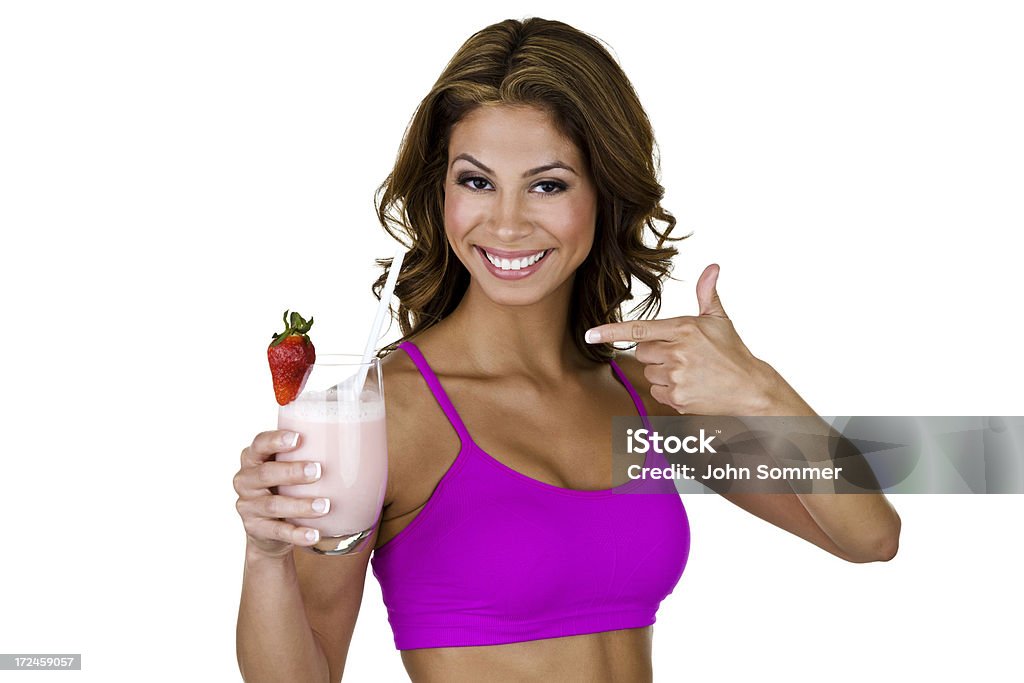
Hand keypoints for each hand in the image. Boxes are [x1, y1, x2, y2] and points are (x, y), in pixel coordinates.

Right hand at [233, 430, 330, 557]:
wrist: (269, 529)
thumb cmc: (285, 487)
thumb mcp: (287, 467)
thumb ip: (306, 453)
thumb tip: (354, 443)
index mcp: (253, 458)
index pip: (259, 444)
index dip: (275, 440)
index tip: (298, 437)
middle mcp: (245, 480)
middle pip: (265, 474)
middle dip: (292, 472)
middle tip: (317, 471)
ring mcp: (248, 506)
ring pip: (273, 505)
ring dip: (300, 505)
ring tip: (325, 506)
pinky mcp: (256, 529)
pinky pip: (278, 531)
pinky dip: (298, 534)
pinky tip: (315, 534)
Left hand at [586, 264, 772, 414]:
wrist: (750, 388)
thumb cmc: (732, 352)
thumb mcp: (720, 320)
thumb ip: (707, 294)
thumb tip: (712, 267)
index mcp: (683, 329)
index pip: (638, 329)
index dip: (611, 332)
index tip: (590, 335)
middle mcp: (677, 352)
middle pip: (643, 352)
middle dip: (656, 352)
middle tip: (681, 355)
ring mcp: (676, 377)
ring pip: (650, 372)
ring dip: (663, 373)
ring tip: (690, 372)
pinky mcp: (678, 399)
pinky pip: (658, 392)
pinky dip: (669, 391)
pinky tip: (689, 387)